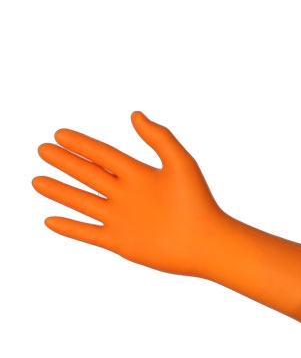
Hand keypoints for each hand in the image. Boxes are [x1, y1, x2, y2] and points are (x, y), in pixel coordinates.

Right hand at [33, 112, 224, 275]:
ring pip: (84, 203)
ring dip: (61, 192)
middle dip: (66, 163)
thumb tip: (135, 114)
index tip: (60, 134)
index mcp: (140, 175)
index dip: (82, 144)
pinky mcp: (121, 242)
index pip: (104, 155)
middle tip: (43, 149)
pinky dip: (70, 228)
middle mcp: (128, 195)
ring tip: (37, 181)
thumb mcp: (180, 163)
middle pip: (90, 175)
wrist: (206, 243)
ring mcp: (123, 219)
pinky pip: (89, 234)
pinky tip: (50, 220)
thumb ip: (159, 138)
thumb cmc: (199, 203)